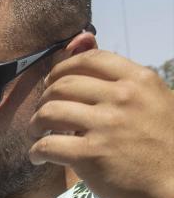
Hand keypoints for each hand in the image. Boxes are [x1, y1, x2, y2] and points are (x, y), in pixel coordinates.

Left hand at [31, 40, 173, 197]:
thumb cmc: (162, 141)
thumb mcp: (152, 98)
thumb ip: (119, 78)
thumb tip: (80, 40)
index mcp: (138, 80)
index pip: (90, 59)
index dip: (63, 68)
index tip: (53, 82)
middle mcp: (122, 97)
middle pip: (63, 85)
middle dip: (44, 98)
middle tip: (43, 113)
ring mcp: (106, 125)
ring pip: (49, 112)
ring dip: (35, 123)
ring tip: (37, 133)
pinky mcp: (91, 154)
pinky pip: (47, 146)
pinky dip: (36, 151)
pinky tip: (39, 156)